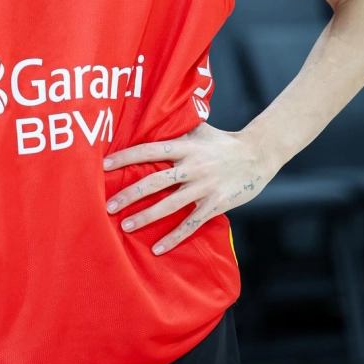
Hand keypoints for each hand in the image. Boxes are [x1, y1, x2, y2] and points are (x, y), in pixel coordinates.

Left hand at [103, 122, 269, 254]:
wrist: (259, 154)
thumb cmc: (223, 141)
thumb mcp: (199, 129)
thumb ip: (176, 127)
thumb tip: (150, 116)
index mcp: (185, 146)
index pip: (149, 150)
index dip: (126, 157)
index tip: (104, 165)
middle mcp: (192, 166)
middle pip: (155, 181)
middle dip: (130, 194)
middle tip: (107, 205)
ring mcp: (205, 186)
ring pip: (170, 204)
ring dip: (146, 216)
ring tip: (125, 225)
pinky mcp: (216, 204)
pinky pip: (191, 223)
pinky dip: (174, 236)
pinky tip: (158, 248)